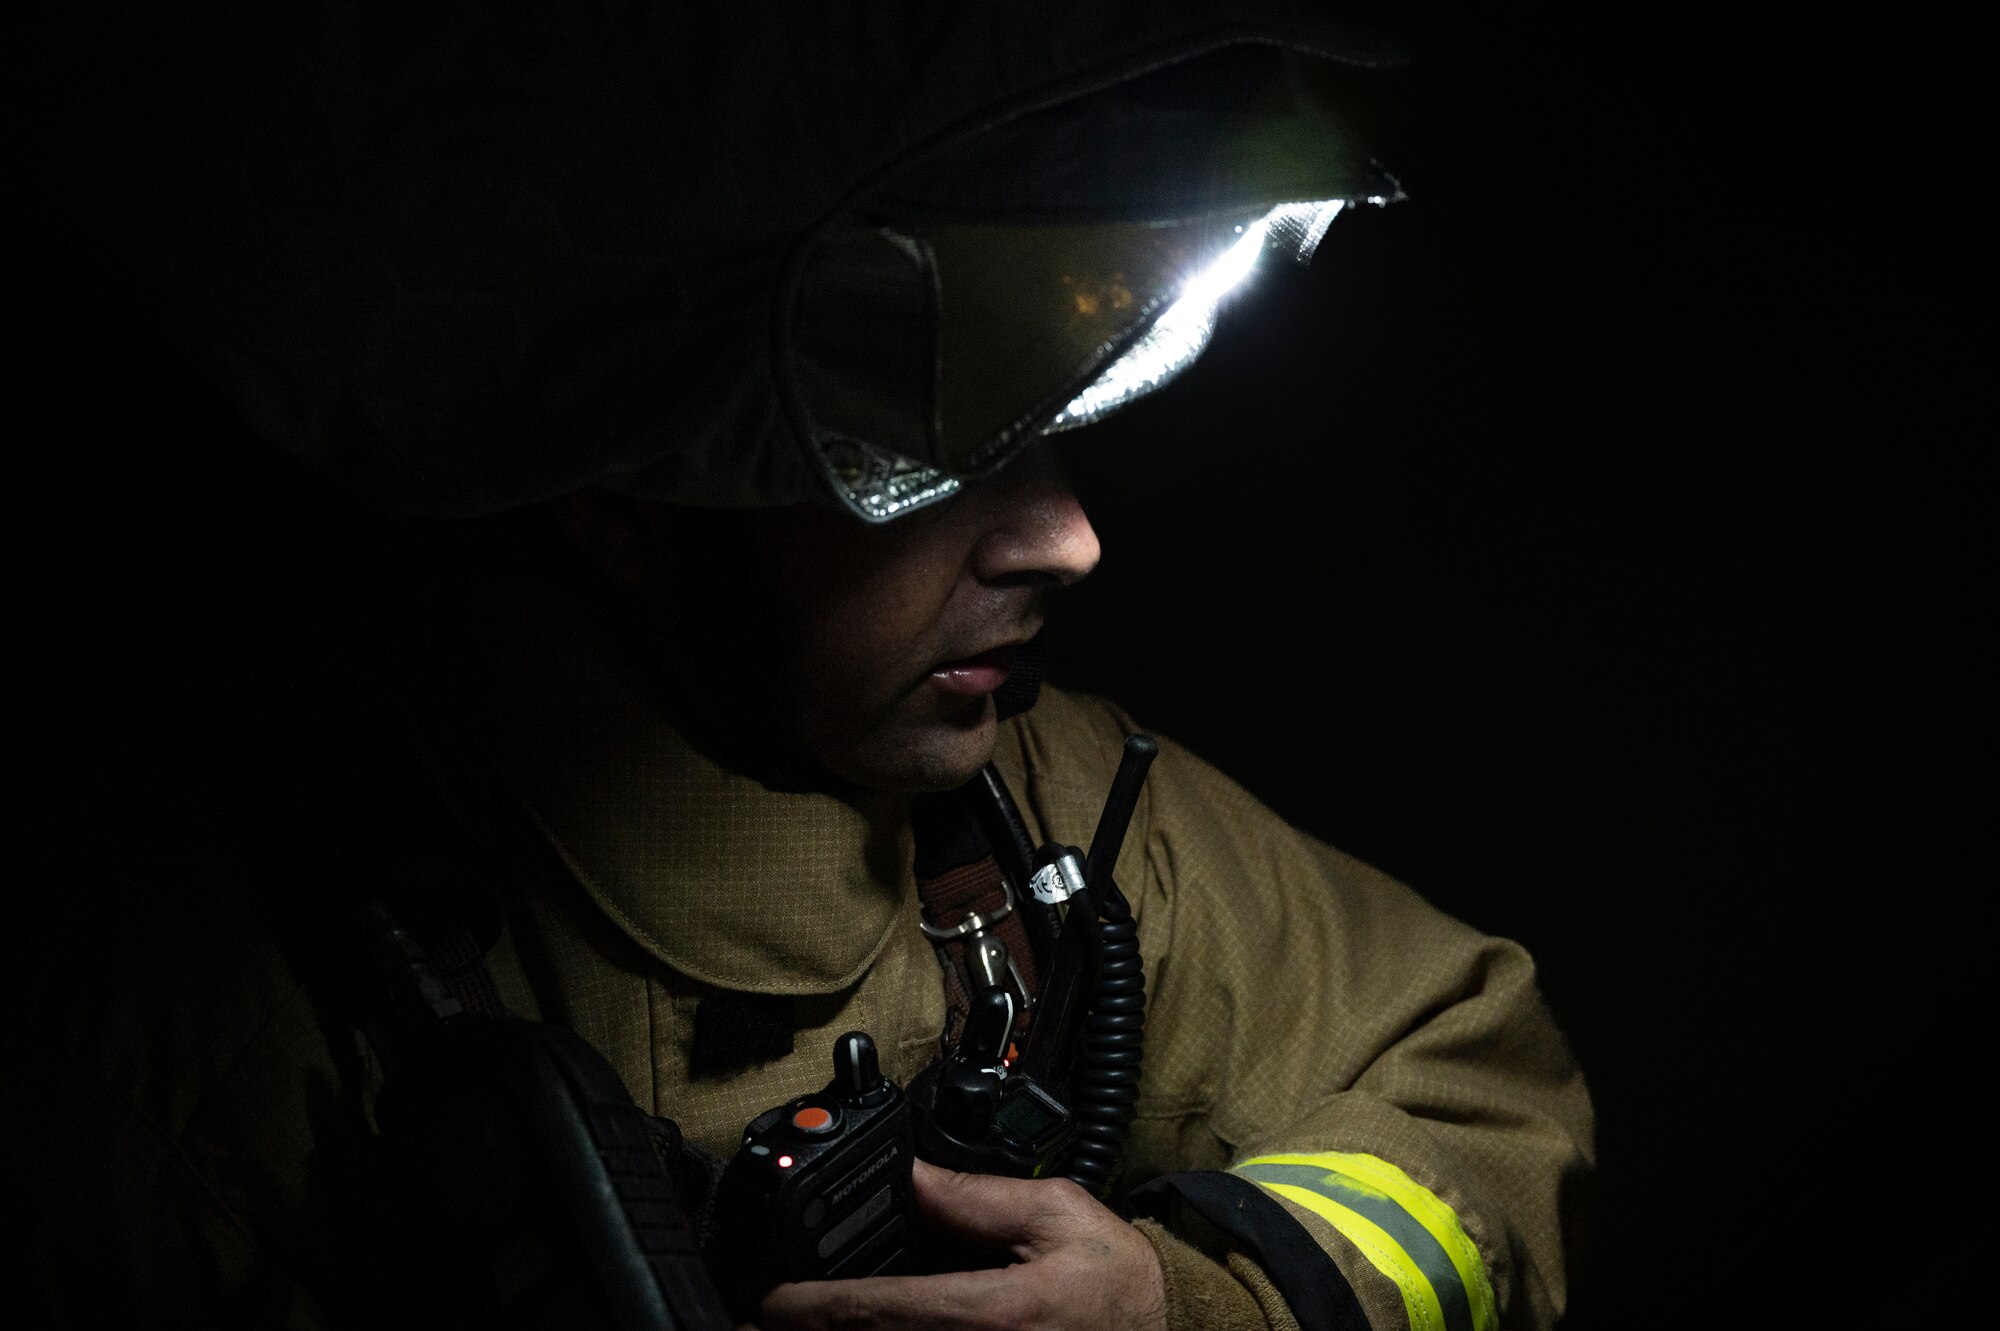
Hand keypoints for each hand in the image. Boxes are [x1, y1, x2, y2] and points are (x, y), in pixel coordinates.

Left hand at [752, 1159, 1168, 1330]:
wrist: (1169, 1329)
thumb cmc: (1117, 1279)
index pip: (881, 1311)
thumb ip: (972, 1198)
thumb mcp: (1055, 1212)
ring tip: (789, 1328)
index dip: (811, 1309)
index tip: (768, 1303)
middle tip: (757, 1321)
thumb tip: (906, 1175)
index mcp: (995, 1313)